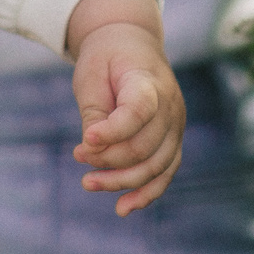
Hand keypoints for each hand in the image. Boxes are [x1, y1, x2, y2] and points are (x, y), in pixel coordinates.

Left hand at [65, 0, 184, 214]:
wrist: (132, 45)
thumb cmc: (106, 59)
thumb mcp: (90, 76)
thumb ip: (94, 113)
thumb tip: (92, 151)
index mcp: (148, 81)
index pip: (137, 112)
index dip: (111, 131)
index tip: (84, 141)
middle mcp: (170, 106)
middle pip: (143, 146)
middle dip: (107, 159)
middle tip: (77, 155)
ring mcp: (176, 126)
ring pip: (154, 166)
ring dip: (120, 181)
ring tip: (88, 183)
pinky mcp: (173, 141)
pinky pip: (164, 174)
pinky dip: (145, 194)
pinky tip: (122, 208)